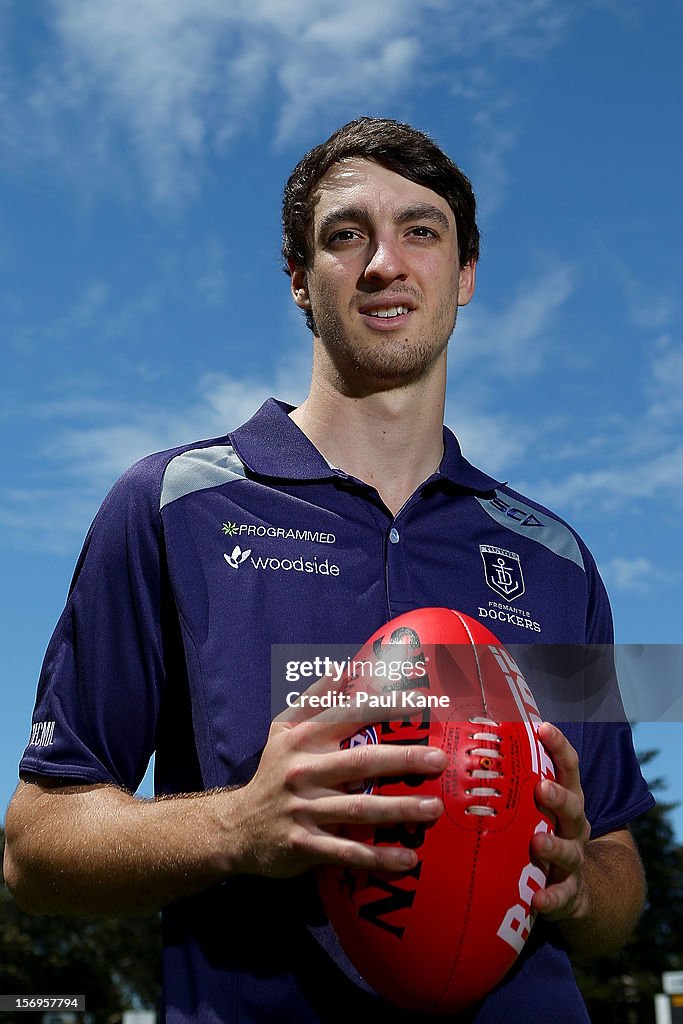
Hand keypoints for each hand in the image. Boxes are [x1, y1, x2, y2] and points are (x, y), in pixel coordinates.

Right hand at [231, 678, 446, 878]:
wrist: (237, 827)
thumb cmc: (274, 772)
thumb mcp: (283, 729)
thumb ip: (315, 699)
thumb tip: (345, 667)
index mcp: (303, 739)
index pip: (348, 716)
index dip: (384, 707)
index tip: (419, 703)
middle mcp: (304, 772)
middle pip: (359, 763)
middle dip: (401, 759)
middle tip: (438, 760)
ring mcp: (304, 810)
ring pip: (357, 809)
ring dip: (398, 809)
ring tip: (433, 808)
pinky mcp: (304, 846)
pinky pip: (347, 851)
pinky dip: (377, 857)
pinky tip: (407, 859)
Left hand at [530, 722, 591, 921]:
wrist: (575, 888)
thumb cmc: (542, 831)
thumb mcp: (534, 806)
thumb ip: (512, 781)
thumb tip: (468, 740)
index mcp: (565, 799)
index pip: (568, 767)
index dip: (559, 746)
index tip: (544, 728)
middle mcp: (574, 826)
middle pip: (573, 806)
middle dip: (558, 796)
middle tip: (541, 788)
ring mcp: (573, 860)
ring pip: (569, 851)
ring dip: (554, 846)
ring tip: (538, 842)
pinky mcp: (568, 893)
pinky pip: (562, 897)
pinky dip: (552, 898)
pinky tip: (538, 899)